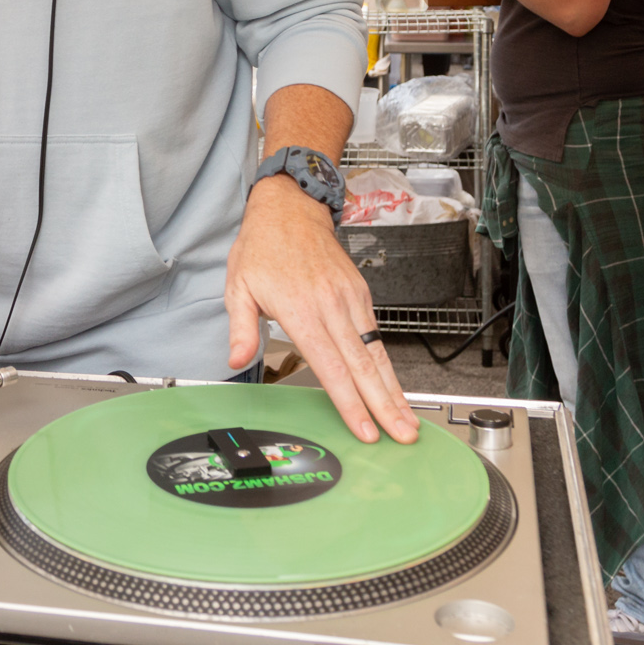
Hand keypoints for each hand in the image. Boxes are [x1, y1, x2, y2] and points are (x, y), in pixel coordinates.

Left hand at [225, 180, 420, 443]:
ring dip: (393, 389)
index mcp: (300, 309)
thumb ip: (241, 329)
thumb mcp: (238, 287)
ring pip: (377, 353)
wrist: (289, 208)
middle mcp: (331, 305)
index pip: (330, 366)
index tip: (365, 429)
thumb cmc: (262, 247)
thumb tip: (236, 360)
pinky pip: (377, 335)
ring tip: (407, 420)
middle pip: (363, 366)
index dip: (349, 402)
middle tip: (403, 435)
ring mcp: (350, 299)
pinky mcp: (360, 293)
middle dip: (384, 405)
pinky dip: (388, 364)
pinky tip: (394, 386)